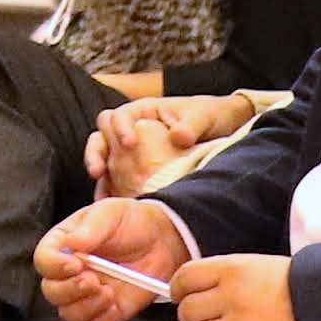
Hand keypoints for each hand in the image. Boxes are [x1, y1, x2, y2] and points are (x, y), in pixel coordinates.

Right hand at [32, 197, 193, 320]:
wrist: (160, 240)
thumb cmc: (130, 222)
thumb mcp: (111, 214)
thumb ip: (92, 228)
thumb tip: (72, 243)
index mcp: (63, 245)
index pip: (43, 260)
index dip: (55, 266)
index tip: (76, 264)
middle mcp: (68, 273)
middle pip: (51, 292)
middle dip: (71, 290)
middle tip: (94, 281)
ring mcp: (85, 295)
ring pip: (69, 314)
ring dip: (87, 307)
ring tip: (110, 292)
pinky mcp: (103, 313)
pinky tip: (116, 306)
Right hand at [88, 90, 262, 198]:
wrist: (224, 132)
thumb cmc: (210, 116)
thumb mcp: (203, 116)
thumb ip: (191, 124)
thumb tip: (177, 137)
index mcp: (143, 111)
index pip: (119, 116)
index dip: (119, 128)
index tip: (129, 143)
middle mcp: (131, 131)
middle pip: (101, 138)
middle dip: (95, 154)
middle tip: (98, 171)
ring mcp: (131, 154)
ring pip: (105, 162)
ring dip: (101, 178)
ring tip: (101, 196)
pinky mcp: (136, 174)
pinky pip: (117, 183)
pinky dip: (113, 194)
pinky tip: (113, 209)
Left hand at [166, 252, 302, 320]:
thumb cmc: (294, 287)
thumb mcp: (257, 267)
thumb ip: (224, 277)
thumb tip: (189, 291)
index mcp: (232, 269)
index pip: (185, 278)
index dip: (179, 290)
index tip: (184, 296)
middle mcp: (232, 296)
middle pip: (188, 312)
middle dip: (195, 317)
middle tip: (211, 319)